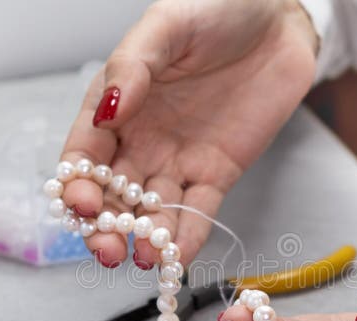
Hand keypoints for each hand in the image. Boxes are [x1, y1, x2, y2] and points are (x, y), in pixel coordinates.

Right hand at [59, 0, 317, 266]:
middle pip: (114, 194)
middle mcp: (141, 140)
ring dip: (146, 239)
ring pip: (153, 210)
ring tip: (145, 259)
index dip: (78, 184)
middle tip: (109, 249)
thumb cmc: (216, 9)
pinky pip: (199, 210)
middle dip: (107, 225)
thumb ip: (132, 67)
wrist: (279, 17)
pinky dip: (188, 236)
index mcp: (117, 105)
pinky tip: (177, 257)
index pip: (85, 155)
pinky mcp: (217, 172)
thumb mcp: (166, 27)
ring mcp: (179, 159)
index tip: (81, 205)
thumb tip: (105, 113)